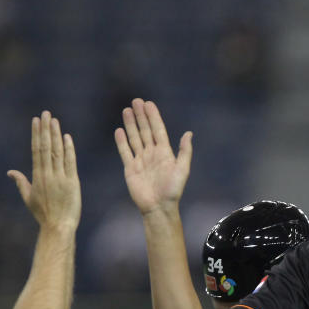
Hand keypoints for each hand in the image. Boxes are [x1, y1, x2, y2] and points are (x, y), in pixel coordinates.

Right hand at [7, 111, 80, 230]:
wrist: (58, 226)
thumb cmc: (43, 214)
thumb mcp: (28, 197)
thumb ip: (21, 182)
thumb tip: (10, 172)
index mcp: (37, 176)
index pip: (36, 150)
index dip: (36, 134)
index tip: (36, 121)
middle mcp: (48, 174)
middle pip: (46, 147)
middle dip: (46, 129)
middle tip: (46, 113)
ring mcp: (61, 178)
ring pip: (58, 152)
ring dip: (56, 135)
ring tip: (55, 121)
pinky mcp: (73, 183)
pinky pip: (71, 163)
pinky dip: (69, 150)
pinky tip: (67, 137)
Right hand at [114, 99, 192, 214]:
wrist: (159, 207)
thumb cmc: (173, 190)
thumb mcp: (182, 170)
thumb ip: (184, 151)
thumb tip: (188, 133)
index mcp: (165, 153)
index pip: (158, 130)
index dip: (153, 117)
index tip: (148, 104)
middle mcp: (152, 154)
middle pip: (145, 131)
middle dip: (141, 116)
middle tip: (136, 101)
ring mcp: (141, 161)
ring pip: (135, 138)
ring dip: (130, 124)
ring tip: (126, 110)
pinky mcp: (131, 169)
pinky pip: (125, 152)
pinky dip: (122, 141)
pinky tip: (119, 130)